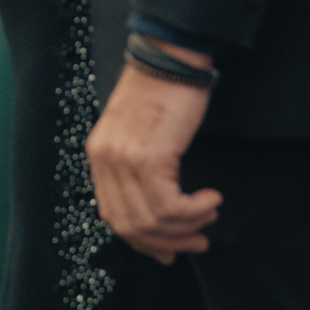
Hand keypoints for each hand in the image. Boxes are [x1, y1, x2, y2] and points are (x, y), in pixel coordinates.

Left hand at [88, 48, 220, 263]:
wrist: (168, 60)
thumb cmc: (160, 95)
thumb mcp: (137, 134)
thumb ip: (137, 169)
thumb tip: (157, 210)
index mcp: (98, 157)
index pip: (112, 216)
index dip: (142, 240)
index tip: (169, 249)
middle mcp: (105, 161)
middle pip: (129, 225)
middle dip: (166, 242)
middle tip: (196, 241)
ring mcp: (123, 160)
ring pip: (151, 220)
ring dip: (186, 226)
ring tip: (208, 214)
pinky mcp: (148, 157)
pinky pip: (169, 205)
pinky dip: (193, 211)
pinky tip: (210, 198)